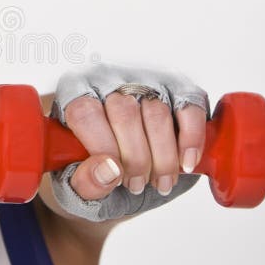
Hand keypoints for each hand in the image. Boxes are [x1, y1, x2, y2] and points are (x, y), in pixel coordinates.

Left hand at [50, 62, 210, 220]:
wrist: (117, 157)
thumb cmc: (88, 167)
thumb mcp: (75, 182)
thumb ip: (84, 181)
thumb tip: (109, 171)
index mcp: (72, 93)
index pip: (84, 111)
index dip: (102, 147)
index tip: (116, 176)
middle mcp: (107, 79)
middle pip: (124, 113)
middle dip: (135, 159)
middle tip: (136, 185)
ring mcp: (144, 79)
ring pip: (158, 113)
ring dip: (163, 157)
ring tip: (159, 183)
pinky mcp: (177, 87)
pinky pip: (190, 107)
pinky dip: (191, 139)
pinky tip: (186, 163)